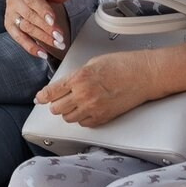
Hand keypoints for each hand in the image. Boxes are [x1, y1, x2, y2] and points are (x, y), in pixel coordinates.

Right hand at [6, 0, 78, 59]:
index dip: (43, 10)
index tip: (53, 20)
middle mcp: (13, 0)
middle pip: (30, 16)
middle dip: (46, 28)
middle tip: (61, 36)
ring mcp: (10, 14)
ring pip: (26, 28)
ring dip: (43, 38)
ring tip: (58, 44)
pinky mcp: (9, 26)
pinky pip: (19, 39)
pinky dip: (31, 47)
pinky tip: (43, 54)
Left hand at [37, 52, 155, 127]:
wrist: (145, 74)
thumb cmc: (124, 65)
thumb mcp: (93, 63)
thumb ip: (76, 76)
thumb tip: (65, 84)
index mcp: (79, 78)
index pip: (51, 92)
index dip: (43, 96)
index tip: (40, 98)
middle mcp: (84, 95)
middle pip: (57, 109)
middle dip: (56, 104)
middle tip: (59, 100)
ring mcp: (94, 108)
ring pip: (69, 118)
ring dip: (68, 112)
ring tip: (75, 104)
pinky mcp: (104, 117)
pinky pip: (84, 123)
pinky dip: (82, 118)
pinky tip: (87, 109)